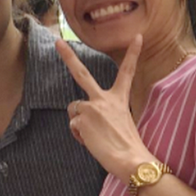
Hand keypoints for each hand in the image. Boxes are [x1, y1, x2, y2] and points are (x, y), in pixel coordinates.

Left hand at [56, 35, 149, 181]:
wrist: (130, 159)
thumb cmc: (127, 146)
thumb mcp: (120, 122)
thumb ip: (104, 113)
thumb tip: (84, 120)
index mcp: (119, 99)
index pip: (127, 72)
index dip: (133, 54)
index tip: (137, 37)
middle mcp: (104, 99)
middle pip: (82, 74)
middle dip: (68, 57)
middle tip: (58, 42)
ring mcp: (91, 107)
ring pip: (74, 110)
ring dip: (79, 123)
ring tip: (95, 136)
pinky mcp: (81, 119)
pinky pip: (73, 126)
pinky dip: (79, 136)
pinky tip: (92, 142)